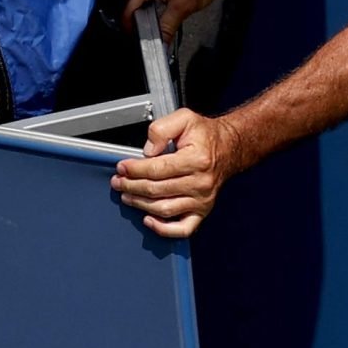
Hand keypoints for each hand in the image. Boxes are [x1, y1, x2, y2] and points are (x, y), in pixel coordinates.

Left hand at [111, 107, 245, 238]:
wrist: (229, 148)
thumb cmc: (205, 136)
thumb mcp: (184, 119)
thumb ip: (162, 130)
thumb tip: (148, 150)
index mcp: (196, 160)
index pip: (157, 169)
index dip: (134, 169)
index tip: (122, 167)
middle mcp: (201, 182)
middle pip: (156, 190)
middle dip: (132, 186)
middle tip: (119, 182)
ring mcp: (202, 200)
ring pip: (164, 208)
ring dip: (140, 204)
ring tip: (127, 195)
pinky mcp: (202, 211)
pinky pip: (183, 228)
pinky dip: (164, 228)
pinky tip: (148, 220)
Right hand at [126, 0, 234, 44]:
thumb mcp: (186, 5)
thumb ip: (167, 27)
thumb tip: (159, 43)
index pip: (127, 10)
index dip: (131, 28)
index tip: (138, 40)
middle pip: (129, 4)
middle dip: (141, 18)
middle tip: (157, 27)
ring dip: (145, 9)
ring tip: (163, 11)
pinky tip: (162, 2)